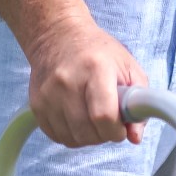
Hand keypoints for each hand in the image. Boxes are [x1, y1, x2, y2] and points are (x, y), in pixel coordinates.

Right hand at [22, 13, 149, 147]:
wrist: (58, 37)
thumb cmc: (99, 53)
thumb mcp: (128, 67)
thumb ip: (139, 103)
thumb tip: (135, 137)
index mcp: (95, 68)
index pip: (103, 115)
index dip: (116, 130)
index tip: (121, 127)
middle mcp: (67, 81)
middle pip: (87, 131)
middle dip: (104, 135)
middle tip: (109, 121)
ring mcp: (48, 94)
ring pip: (72, 138)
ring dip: (88, 137)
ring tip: (93, 118)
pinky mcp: (36, 105)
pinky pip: (57, 137)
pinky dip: (71, 135)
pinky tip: (78, 119)